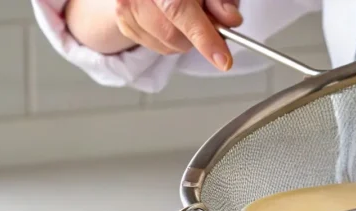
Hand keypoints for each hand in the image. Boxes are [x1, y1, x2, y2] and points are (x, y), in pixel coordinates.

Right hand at [66, 0, 241, 67]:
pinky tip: (173, 22)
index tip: (222, 59)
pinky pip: (158, 47)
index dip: (203, 36)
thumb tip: (230, 20)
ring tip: (190, 17)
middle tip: (210, 24)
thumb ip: (219, 0)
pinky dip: (173, 41)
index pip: (179, 9)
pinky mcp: (125, 24)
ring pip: (166, 45)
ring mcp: (125, 8)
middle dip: (197, 37)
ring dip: (186, 39)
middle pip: (172, 33)